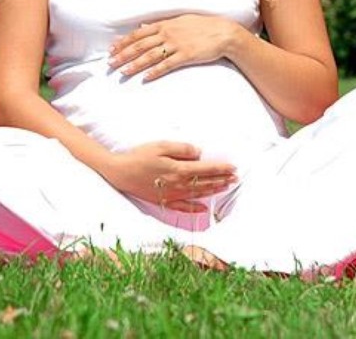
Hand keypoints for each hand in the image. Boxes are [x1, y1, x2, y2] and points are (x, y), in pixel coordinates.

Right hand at [101, 141, 236, 212]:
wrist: (119, 172)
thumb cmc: (139, 156)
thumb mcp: (161, 145)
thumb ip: (182, 149)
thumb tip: (199, 153)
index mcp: (178, 169)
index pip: (206, 169)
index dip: (221, 168)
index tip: (233, 167)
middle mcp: (178, 184)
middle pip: (205, 182)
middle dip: (222, 179)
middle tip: (236, 177)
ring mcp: (171, 194)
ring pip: (198, 194)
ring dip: (213, 190)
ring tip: (226, 187)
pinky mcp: (163, 200)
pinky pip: (182, 207)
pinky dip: (195, 209)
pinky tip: (204, 209)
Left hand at [108, 15, 242, 80]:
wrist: (223, 32)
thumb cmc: (202, 26)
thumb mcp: (179, 20)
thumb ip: (160, 24)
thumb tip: (142, 27)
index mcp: (164, 24)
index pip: (138, 34)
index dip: (123, 42)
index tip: (111, 49)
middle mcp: (167, 34)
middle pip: (140, 45)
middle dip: (123, 54)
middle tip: (110, 63)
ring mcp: (176, 45)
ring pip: (150, 56)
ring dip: (135, 64)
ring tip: (123, 72)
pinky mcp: (186, 56)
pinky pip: (167, 65)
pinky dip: (155, 71)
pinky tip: (146, 78)